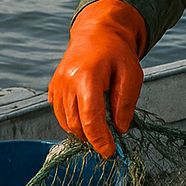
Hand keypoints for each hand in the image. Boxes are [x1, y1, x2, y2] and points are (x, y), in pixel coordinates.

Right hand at [47, 0, 147, 156]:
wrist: (97, 33)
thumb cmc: (117, 53)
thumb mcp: (131, 74)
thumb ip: (125, 103)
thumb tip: (119, 129)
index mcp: (86, 77)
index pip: (90, 118)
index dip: (100, 139)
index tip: (110, 152)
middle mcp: (66, 82)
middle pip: (75, 124)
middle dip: (92, 138)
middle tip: (110, 142)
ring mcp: (57, 85)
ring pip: (65, 122)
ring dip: (82, 131)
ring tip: (100, 128)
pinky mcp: (53, 88)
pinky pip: (60, 114)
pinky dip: (73, 121)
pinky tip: (87, 115)